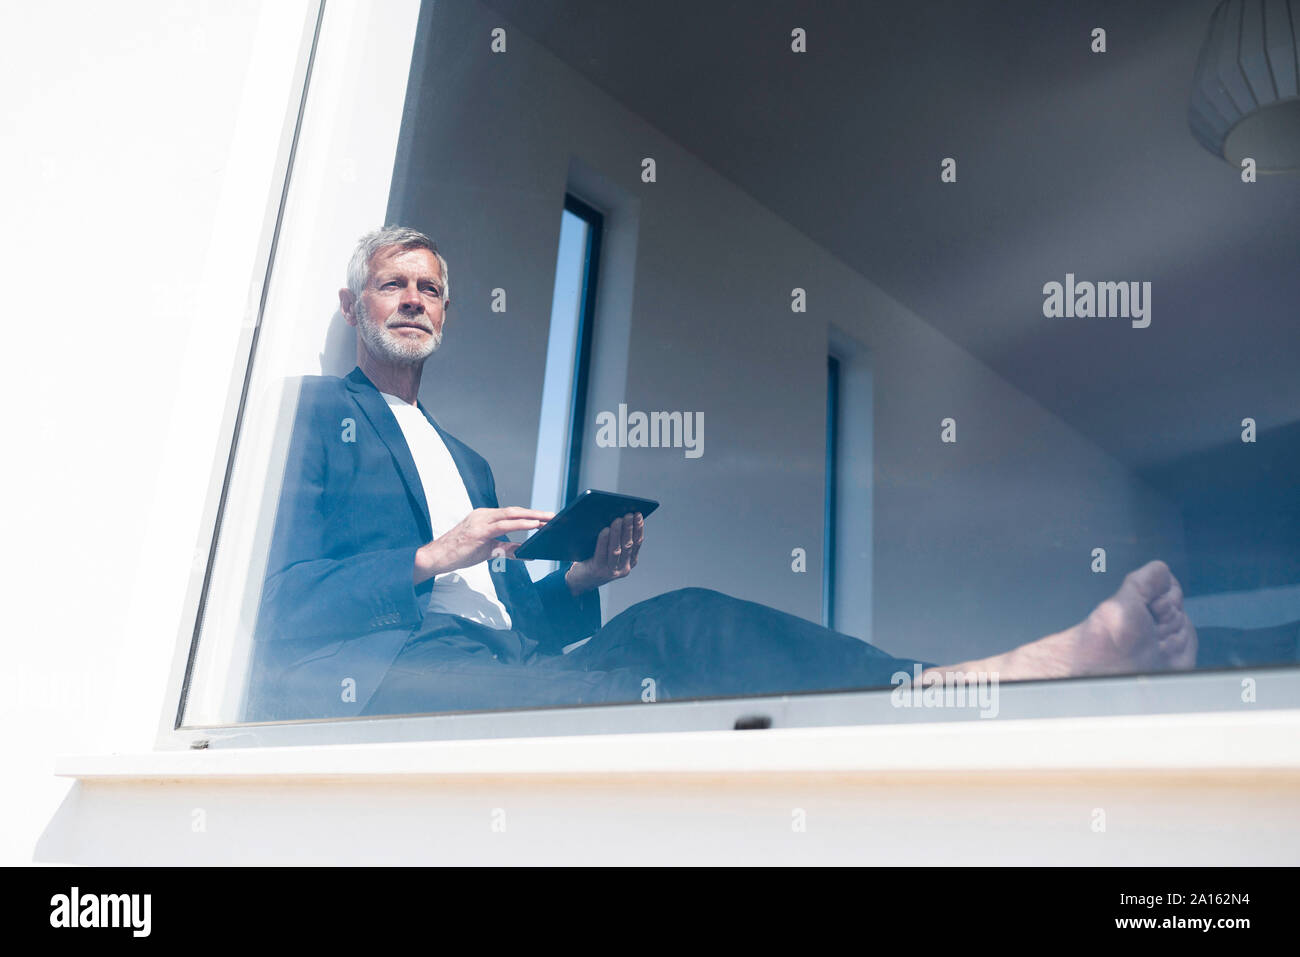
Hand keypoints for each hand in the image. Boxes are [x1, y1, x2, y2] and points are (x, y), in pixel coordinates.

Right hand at [414, 507, 552, 583]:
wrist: (436, 557)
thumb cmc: (459, 553)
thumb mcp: (487, 550)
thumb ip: (505, 549)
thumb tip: (525, 552)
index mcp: (485, 517)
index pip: (512, 514)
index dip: (530, 515)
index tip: (546, 518)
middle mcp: (483, 515)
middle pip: (515, 511)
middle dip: (536, 513)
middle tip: (554, 516)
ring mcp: (481, 521)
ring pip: (512, 515)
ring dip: (533, 517)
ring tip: (548, 520)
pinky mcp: (479, 531)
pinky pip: (504, 526)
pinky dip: (521, 525)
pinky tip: (534, 526)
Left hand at [565, 512, 643, 595]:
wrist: (579, 581)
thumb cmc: (593, 560)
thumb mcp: (609, 552)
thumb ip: (615, 540)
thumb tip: (618, 518)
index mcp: (629, 562)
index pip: (637, 543)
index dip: (638, 529)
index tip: (638, 515)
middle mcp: (623, 568)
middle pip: (628, 545)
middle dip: (629, 528)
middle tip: (629, 514)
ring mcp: (611, 571)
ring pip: (617, 549)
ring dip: (618, 533)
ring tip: (618, 519)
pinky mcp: (598, 571)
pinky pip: (602, 553)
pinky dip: (604, 541)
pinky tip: (606, 530)